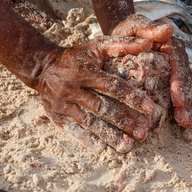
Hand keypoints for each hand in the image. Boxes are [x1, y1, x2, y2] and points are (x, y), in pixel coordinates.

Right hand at [35, 36, 156, 152]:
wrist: (42, 67)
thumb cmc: (78, 57)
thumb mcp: (97, 46)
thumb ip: (123, 44)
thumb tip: (148, 42)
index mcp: (85, 71)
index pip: (112, 86)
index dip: (132, 97)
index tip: (149, 109)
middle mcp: (72, 88)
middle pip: (102, 108)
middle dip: (124, 122)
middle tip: (143, 133)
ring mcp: (63, 104)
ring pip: (90, 122)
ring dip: (110, 135)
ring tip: (128, 146)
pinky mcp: (56, 116)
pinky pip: (74, 131)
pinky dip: (89, 141)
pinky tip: (104, 150)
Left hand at [112, 15, 191, 128]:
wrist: (122, 35)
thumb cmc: (127, 30)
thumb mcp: (134, 25)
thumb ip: (149, 28)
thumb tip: (168, 29)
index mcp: (171, 46)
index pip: (178, 65)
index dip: (179, 83)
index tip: (177, 100)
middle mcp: (176, 58)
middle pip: (185, 80)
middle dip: (185, 101)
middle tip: (184, 119)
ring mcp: (174, 69)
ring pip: (186, 89)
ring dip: (188, 108)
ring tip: (188, 124)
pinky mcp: (170, 78)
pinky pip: (182, 92)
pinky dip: (189, 105)